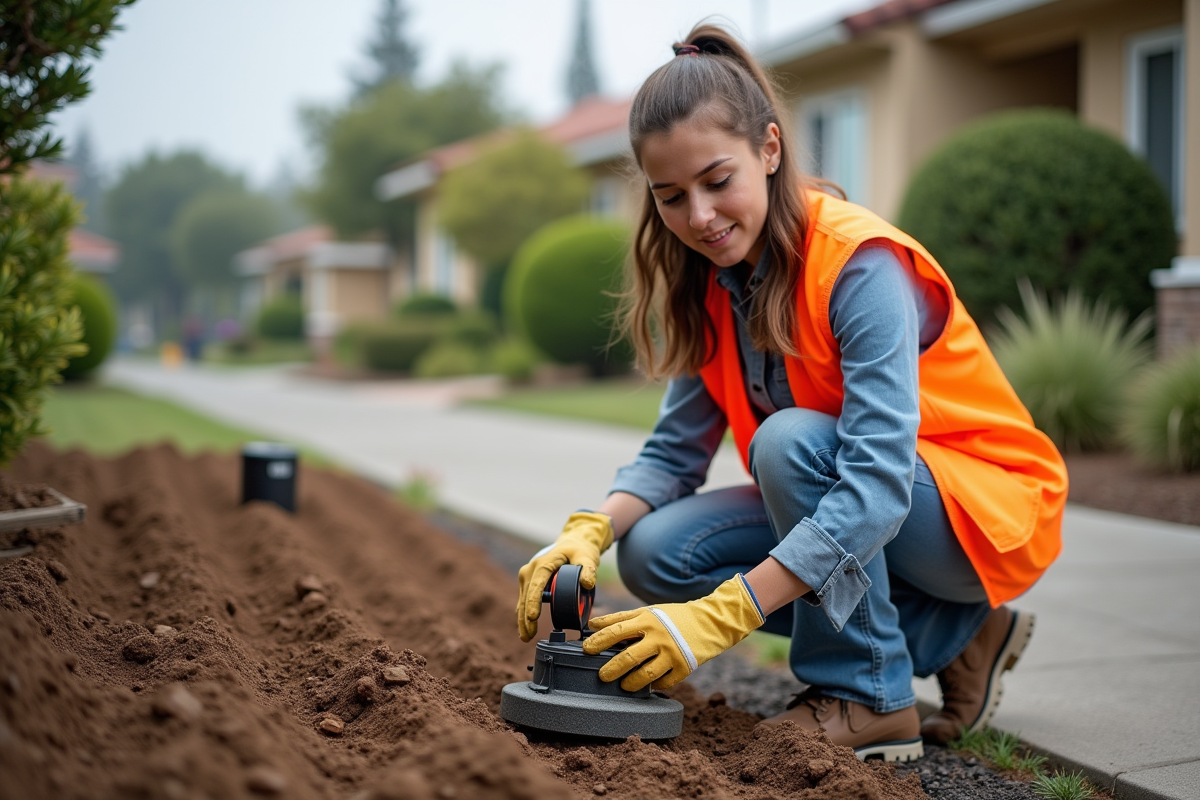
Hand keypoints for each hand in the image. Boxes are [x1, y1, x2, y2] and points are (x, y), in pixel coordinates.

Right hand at [516, 511, 613, 641]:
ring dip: (522, 619)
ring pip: (522, 600)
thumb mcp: (586, 556)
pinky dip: (524, 614)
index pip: (536, 585)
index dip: (533, 602)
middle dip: (525, 618)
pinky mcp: (528, 582)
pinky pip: (524, 600)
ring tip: (525, 637)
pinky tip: (525, 628)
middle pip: (526, 596)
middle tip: (528, 636)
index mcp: (543, 563)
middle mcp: (531, 569)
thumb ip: (589, 569)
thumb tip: (588, 583)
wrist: (572, 543)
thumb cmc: (579, 550)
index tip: (533, 617)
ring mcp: (527, 576)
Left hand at [582, 575, 764, 690]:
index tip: (586, 649)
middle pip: (628, 657)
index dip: (598, 641)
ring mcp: (672, 654)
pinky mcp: (684, 668)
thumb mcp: (649, 612)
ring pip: (646, 675)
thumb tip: (593, 624)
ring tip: (623, 685)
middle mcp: (659, 637)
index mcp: (648, 620)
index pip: (616, 631)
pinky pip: (664, 683)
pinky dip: (654, 686)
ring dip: (631, 683)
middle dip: (611, 669)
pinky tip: (647, 686)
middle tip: (602, 676)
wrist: (711, 622)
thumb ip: (621, 618)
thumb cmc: (675, 617)